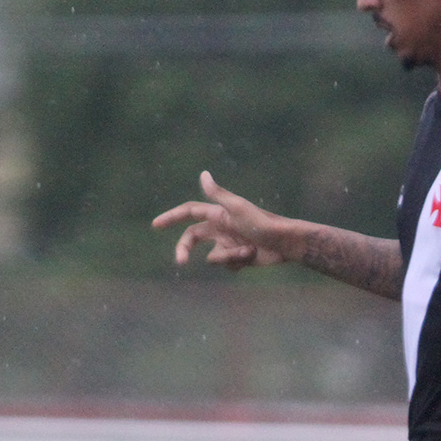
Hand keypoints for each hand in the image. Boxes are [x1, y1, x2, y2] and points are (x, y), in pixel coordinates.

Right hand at [151, 171, 292, 268]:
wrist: (284, 243)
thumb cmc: (262, 223)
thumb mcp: (237, 207)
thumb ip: (217, 194)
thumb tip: (203, 174)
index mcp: (218, 214)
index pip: (189, 213)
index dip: (171, 217)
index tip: (155, 225)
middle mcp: (220, 228)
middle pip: (192, 238)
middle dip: (185, 250)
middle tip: (180, 262)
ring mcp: (228, 243)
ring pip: (213, 257)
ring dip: (229, 256)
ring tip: (248, 250)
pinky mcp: (236, 258)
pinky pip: (226, 266)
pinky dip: (237, 263)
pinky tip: (252, 256)